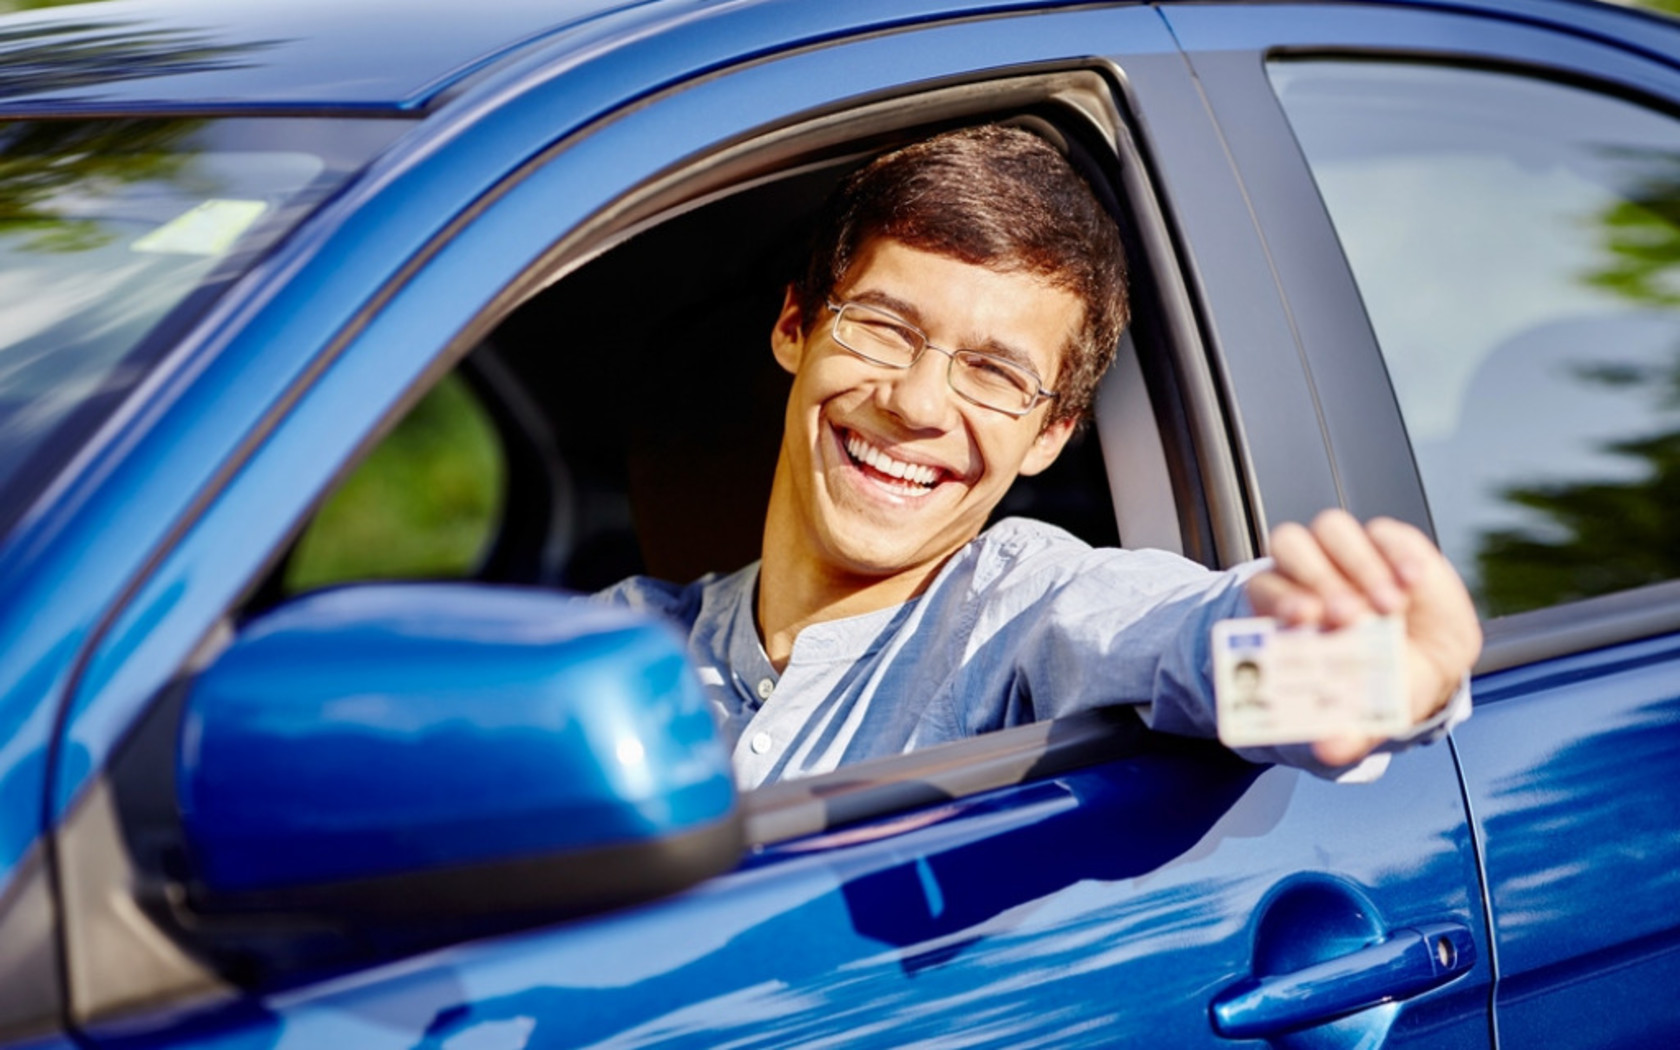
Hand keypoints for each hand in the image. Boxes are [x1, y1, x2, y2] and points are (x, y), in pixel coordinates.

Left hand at [1245, 510, 1481, 766]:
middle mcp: (1309, 570)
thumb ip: (1345, 731)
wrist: (1428, 666)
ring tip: (1388, 607)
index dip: (1279, 599)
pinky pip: (1385, 533)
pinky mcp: (1389, 541)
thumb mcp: (1363, 712)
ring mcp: (1347, 551)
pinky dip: (1397, 554)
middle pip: (1290, 547)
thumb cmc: (1378, 683)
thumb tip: (1329, 750)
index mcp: (1287, 607)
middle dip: (1316, 578)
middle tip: (1348, 617)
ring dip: (1358, 566)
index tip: (1303, 621)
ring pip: (1332, 531)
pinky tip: (1411, 582)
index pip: (1265, 587)